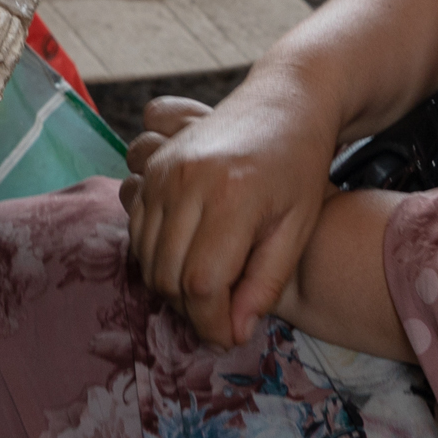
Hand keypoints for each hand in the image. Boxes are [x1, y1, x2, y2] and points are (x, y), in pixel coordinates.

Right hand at [121, 75, 346, 349]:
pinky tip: (191, 257)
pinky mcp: (152, 168)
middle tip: (223, 315)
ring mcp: (162, 172)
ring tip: (211, 288)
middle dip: (192, 310)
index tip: (232, 336)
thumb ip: (265, 282)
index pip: (202, 285)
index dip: (212, 322)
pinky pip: (137, 231)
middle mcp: (187, 182)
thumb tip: (234, 332)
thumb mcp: (298, 228)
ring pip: (146, 258)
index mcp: (231, 198)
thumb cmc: (300, 165)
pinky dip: (157, 256)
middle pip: (167, 276)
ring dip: (172, 285)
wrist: (283, 101)